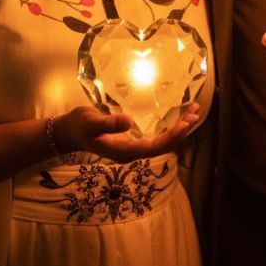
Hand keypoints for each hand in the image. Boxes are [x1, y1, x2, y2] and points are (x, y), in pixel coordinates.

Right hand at [55, 103, 200, 162]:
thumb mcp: (92, 123)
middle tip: (196, 114)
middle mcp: (132, 152)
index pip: (154, 147)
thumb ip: (109, 124)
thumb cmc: (80, 127)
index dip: (171, 136)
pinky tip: (174, 117)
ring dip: (177, 128)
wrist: (69, 132)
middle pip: (162, 145)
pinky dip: (167, 126)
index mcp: (125, 152)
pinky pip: (155, 135)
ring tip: (193, 113)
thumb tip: (129, 121)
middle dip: (180, 131)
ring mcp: (132, 147)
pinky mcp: (131, 139)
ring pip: (161, 140)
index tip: (185, 124)